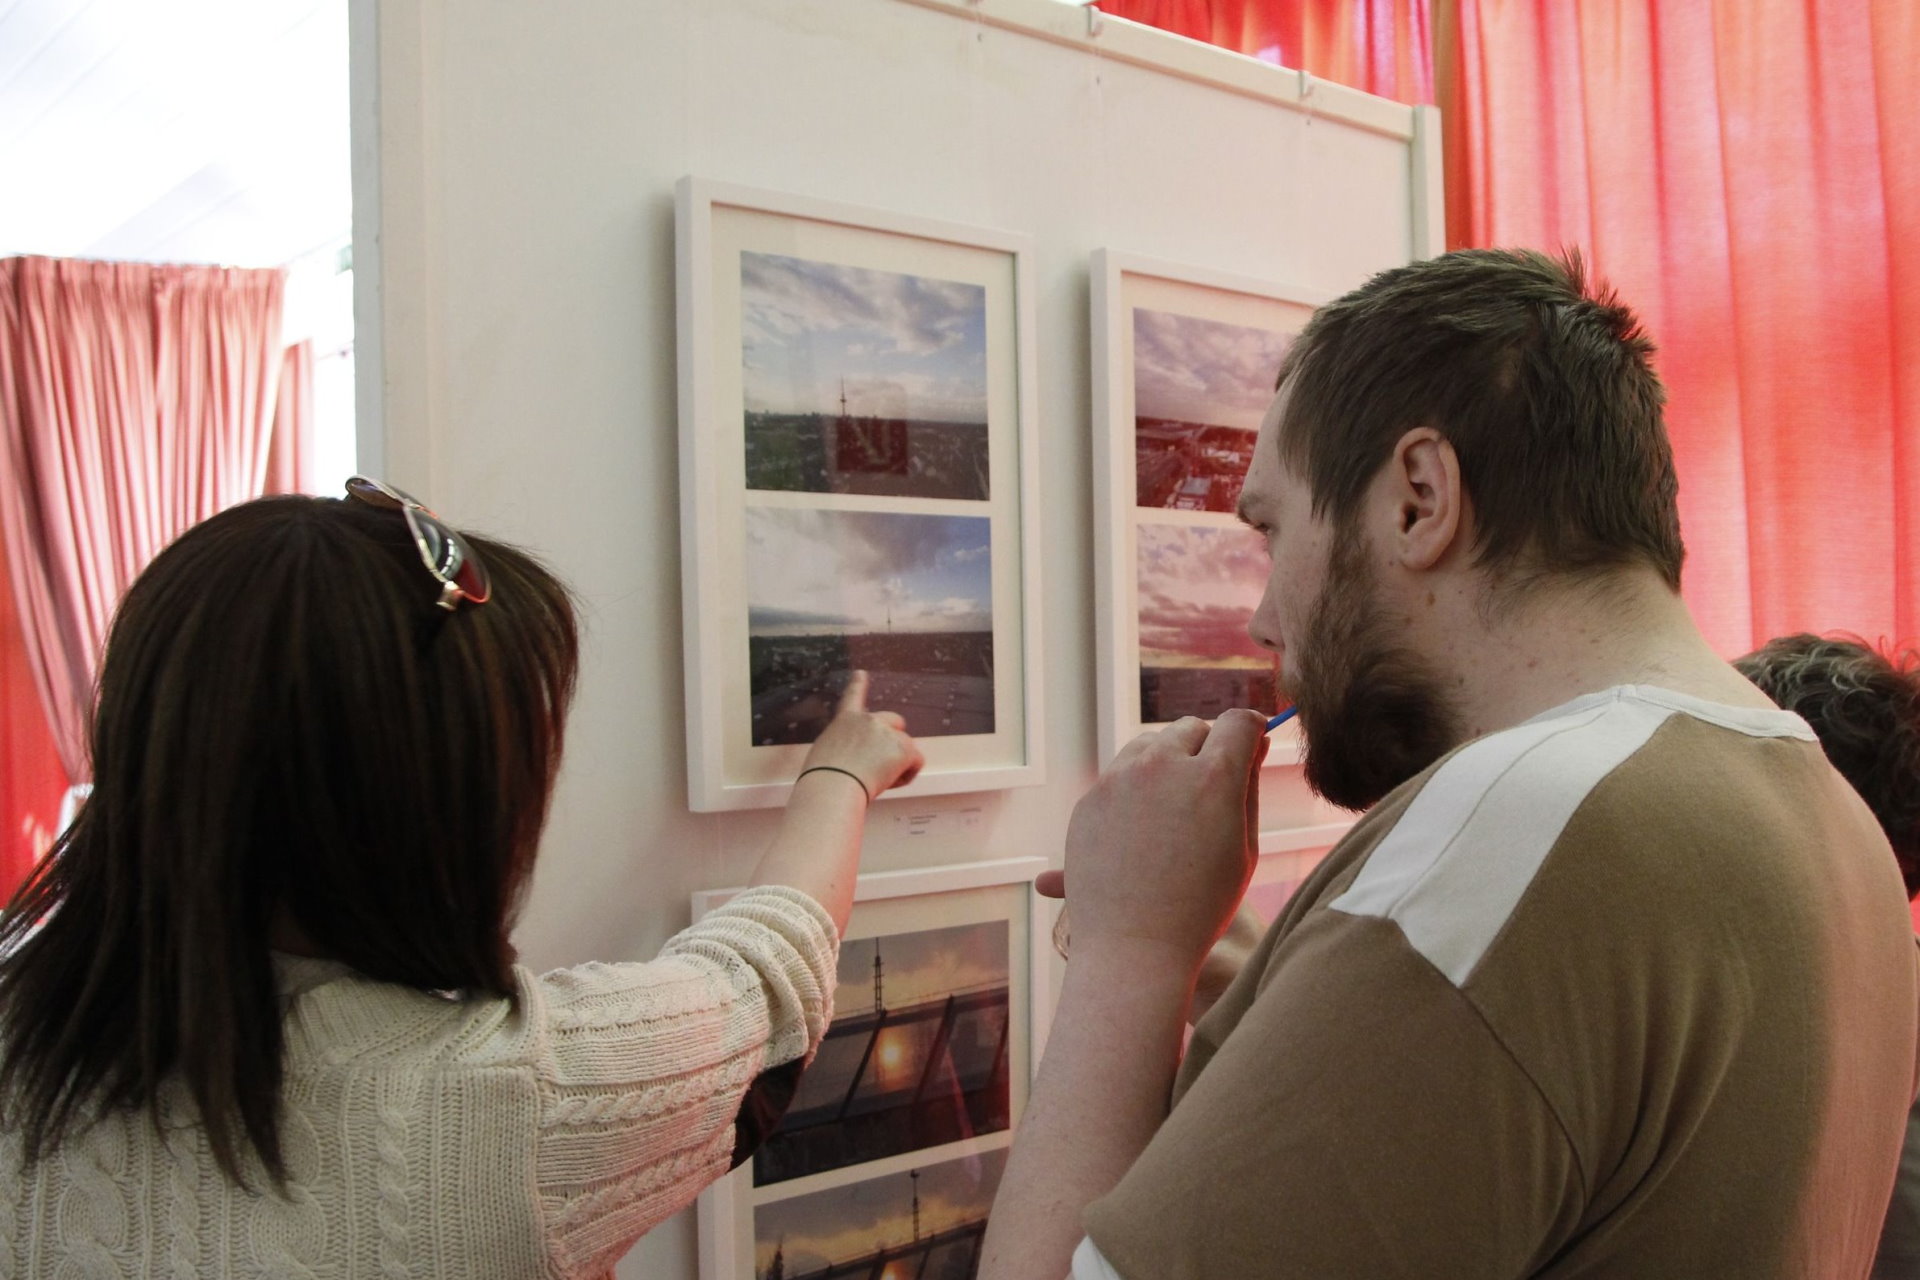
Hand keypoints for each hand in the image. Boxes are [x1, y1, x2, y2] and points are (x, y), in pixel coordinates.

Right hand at [800, 671, 924, 798]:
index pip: (853, 696)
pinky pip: (916, 761)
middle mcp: (868, 719)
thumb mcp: (826, 752)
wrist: (833, 786)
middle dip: (893, 740)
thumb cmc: (822, 778)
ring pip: (905, 747)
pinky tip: (890, 782)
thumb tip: (856, 759)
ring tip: (876, 780)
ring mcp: (887, 732)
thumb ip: (845, 746)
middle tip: (880, 764)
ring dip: (897, 763)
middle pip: (895, 722)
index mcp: (845, 719)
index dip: (858, 684)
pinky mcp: (903, 748)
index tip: (861, 673)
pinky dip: (907, 774)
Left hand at [1058, 710, 1266, 971]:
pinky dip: (1137, 788)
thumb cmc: (1202, 905)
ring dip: (1168, 761)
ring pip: (1151, 745)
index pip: (1238, 722)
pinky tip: (1145, 828)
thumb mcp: (1243, 848)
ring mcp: (1121, 778)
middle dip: (1207, 746)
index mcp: (1213, 777)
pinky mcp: (1092, 797)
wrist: (1135, 946)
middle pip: (1193, 728)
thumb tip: (1252, 747)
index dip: (1251, 731)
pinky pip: (1121, 775)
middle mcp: (1164, 766)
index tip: (1252, 743)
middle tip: (1213, 782)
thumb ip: (1247, 788)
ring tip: (1176, 807)